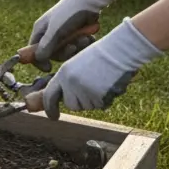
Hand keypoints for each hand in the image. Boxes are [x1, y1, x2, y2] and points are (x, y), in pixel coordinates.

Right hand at [29, 0, 115, 70]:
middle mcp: (50, 33)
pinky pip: (78, 47)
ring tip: (83, 38)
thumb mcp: (56, 30)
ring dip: (77, 47)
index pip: (33, 50)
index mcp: (40, 30)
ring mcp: (63, 34)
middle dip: (64, 52)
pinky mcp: (76, 34)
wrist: (90, 1)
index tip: (48, 68)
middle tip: (72, 46)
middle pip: (52, 54)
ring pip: (67, 51)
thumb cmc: (69, 13)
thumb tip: (38, 59)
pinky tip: (88, 36)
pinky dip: (84, 44)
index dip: (38, 60)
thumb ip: (46, 46)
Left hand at [37, 17, 163, 119]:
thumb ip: (68, 80)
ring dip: (93, 100)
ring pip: (87, 106)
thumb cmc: (100, 56)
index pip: (49, 96)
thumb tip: (64, 98)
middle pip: (71, 105)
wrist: (119, 52)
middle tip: (91, 86)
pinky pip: (100, 106)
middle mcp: (70, 84)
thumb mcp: (77, 65)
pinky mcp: (99, 97)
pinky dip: (105, 100)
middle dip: (79, 101)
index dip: (50, 109)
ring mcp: (84, 91)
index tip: (53, 117)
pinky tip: (109, 85)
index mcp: (63, 74)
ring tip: (101, 82)